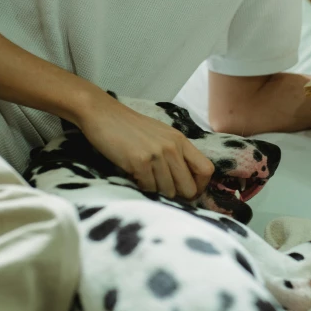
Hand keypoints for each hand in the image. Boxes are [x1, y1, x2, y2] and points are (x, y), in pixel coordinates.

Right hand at [77, 92, 214, 198]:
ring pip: (168, 191)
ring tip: (145, 179)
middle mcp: (173, 147)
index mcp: (181, 141)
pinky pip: (149, 188)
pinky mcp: (140, 161)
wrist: (103, 114)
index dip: (200, 186)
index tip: (188, 192)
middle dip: (177, 195)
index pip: (206, 170)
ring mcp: (157, 154)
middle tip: (163, 191)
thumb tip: (185, 183)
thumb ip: (175, 154)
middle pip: (189, 187)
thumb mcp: (161, 135)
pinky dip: (142, 187)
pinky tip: (134, 176)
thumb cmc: (131, 128)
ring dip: (157, 191)